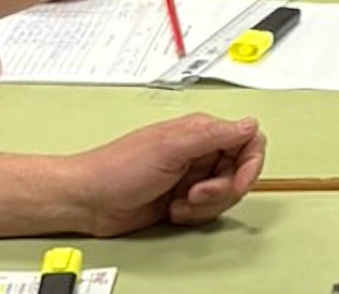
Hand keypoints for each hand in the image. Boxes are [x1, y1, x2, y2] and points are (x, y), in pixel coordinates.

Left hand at [61, 115, 265, 236]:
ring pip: (225, 194)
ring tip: (180, 203)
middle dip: (222, 189)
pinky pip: (208, 210)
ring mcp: (192, 177)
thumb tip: (250, 123)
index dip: (250, 163)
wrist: (87, 202)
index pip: (248, 141)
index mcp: (201, 132)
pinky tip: (173, 210)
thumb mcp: (170, 148)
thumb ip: (214, 135)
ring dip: (206, 205)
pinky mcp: (184, 199)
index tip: (238, 182)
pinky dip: (194, 215)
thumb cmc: (117, 170)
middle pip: (239, 171)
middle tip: (196, 194)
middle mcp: (200, 152)